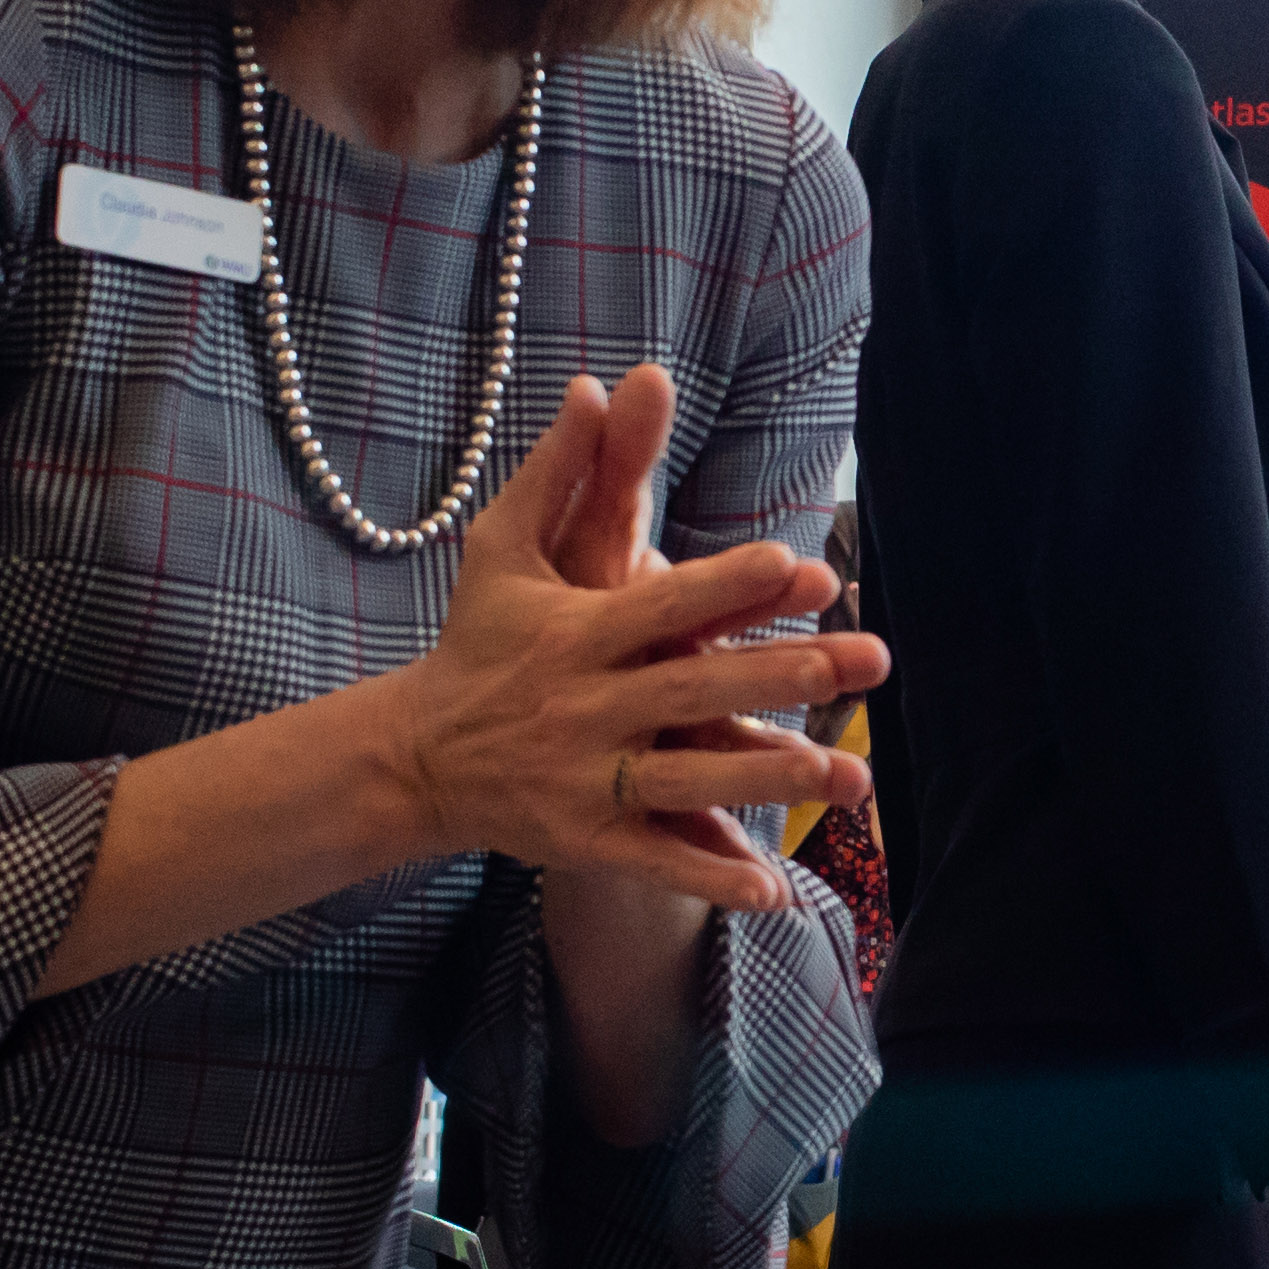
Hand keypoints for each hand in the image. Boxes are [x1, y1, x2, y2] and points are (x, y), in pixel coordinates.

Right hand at [528, 358, 884, 890]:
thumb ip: (558, 470)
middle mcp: (583, 706)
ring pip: (685, 780)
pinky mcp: (584, 838)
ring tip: (844, 775)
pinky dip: (710, 876)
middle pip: (689, 690)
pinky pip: (656, 859)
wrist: (413, 755)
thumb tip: (597, 382)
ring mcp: (584, 778)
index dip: (729, 586)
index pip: (662, 604)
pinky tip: (775, 886)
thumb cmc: (478, 641)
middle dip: (773, 677)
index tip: (800, 564)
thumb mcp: (502, 551)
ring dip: (765, 778)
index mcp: (574, 634)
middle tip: (855, 660)